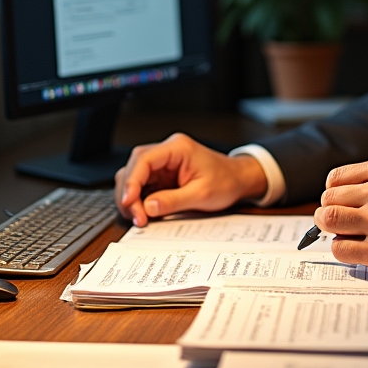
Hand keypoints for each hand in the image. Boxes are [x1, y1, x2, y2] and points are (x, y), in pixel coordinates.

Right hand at [114, 133, 267, 225]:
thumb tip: (147, 207)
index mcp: (177, 148)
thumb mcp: (202, 195)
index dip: (132, 181)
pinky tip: (144, 214)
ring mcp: (163, 163)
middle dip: (129, 193)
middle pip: (134, 167)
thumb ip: (173, 200)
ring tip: (139, 218)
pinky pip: (143, 185)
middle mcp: (167, 152)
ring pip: (134, 176)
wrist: (238, 180)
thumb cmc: (226, 181)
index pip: (144, 159)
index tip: (128, 201)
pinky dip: (139, 200)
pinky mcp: (162, 175)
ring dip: (132, 198)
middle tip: (136, 217)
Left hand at [313, 159, 367, 282]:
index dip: (334, 192)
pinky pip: (339, 248)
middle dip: (331, 211)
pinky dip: (344, 249)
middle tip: (342, 221)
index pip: (335, 178)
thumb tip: (339, 191)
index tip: (340, 201)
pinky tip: (360, 248)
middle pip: (328, 199)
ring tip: (348, 233)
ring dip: (333, 229)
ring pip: (329, 221)